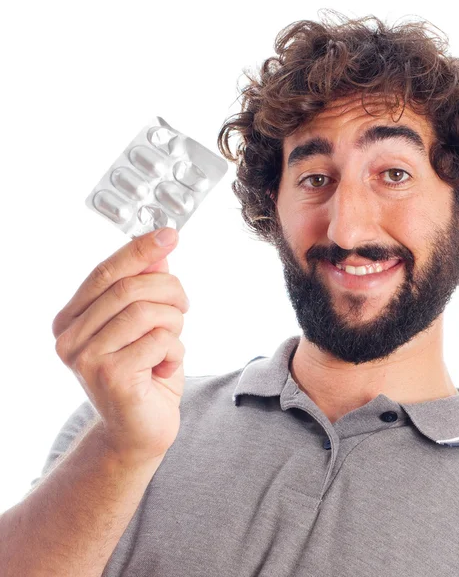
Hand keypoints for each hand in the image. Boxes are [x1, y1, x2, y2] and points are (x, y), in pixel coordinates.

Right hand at [52, 228, 188, 466]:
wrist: (141, 431)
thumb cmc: (144, 374)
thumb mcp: (146, 324)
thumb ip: (145, 287)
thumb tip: (159, 247)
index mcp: (71, 320)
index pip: (105, 272)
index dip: (140, 249)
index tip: (170, 233)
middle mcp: (69, 338)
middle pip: (130, 288)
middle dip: (170, 291)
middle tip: (184, 306)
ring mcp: (86, 359)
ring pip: (148, 311)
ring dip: (174, 323)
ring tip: (171, 343)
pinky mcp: (111, 377)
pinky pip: (160, 340)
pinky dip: (176, 350)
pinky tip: (165, 368)